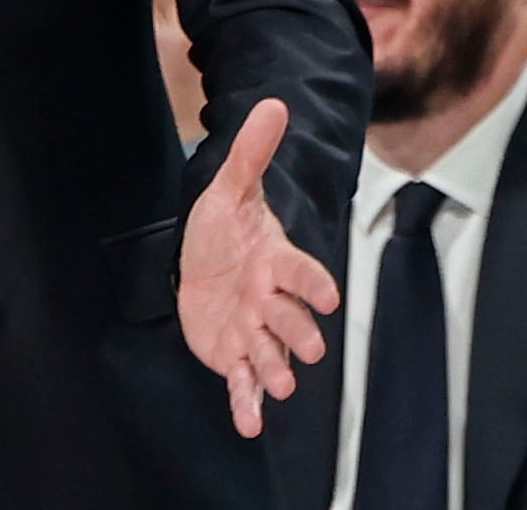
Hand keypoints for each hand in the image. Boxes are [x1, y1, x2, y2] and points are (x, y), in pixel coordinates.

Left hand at [178, 99, 339, 438]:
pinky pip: (242, 383)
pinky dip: (246, 405)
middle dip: (299, 334)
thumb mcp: (229, 187)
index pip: (303, 274)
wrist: (199, 260)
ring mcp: (253, 331)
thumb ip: (251, 152)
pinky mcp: (231, 354)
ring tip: (279, 384)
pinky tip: (249, 424)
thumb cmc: (222, 227)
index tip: (327, 296)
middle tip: (309, 350)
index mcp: (276, 263)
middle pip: (292, 321)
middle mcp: (270, 302)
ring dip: (275, 371)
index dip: (313, 285)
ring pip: (270, 356)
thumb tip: (274, 103)